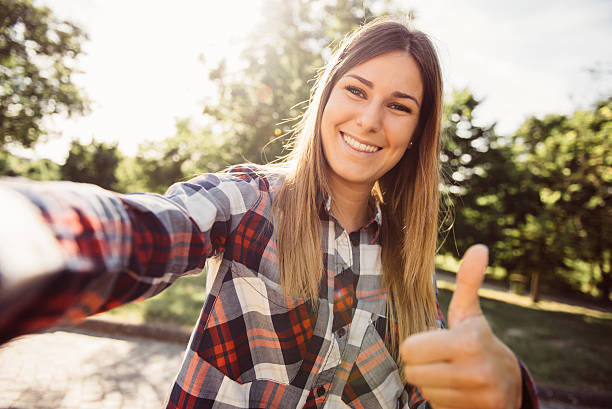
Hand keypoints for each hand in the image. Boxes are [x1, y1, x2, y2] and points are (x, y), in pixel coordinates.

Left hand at [400, 245, 521, 408]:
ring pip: (424, 391)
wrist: (510, 384)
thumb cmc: (478, 341)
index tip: (432, 343)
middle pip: (412, 372)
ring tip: (450, 375)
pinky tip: (456, 391)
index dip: (416, 345)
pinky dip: (442, 400)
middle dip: (421, 365)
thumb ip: (468, 282)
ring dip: (431, 384)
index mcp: (468, 342)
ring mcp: (477, 397)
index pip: (409, 349)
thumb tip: (479, 248)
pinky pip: (436, 406)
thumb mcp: (471, 313)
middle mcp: (474, 372)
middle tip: (439, 360)